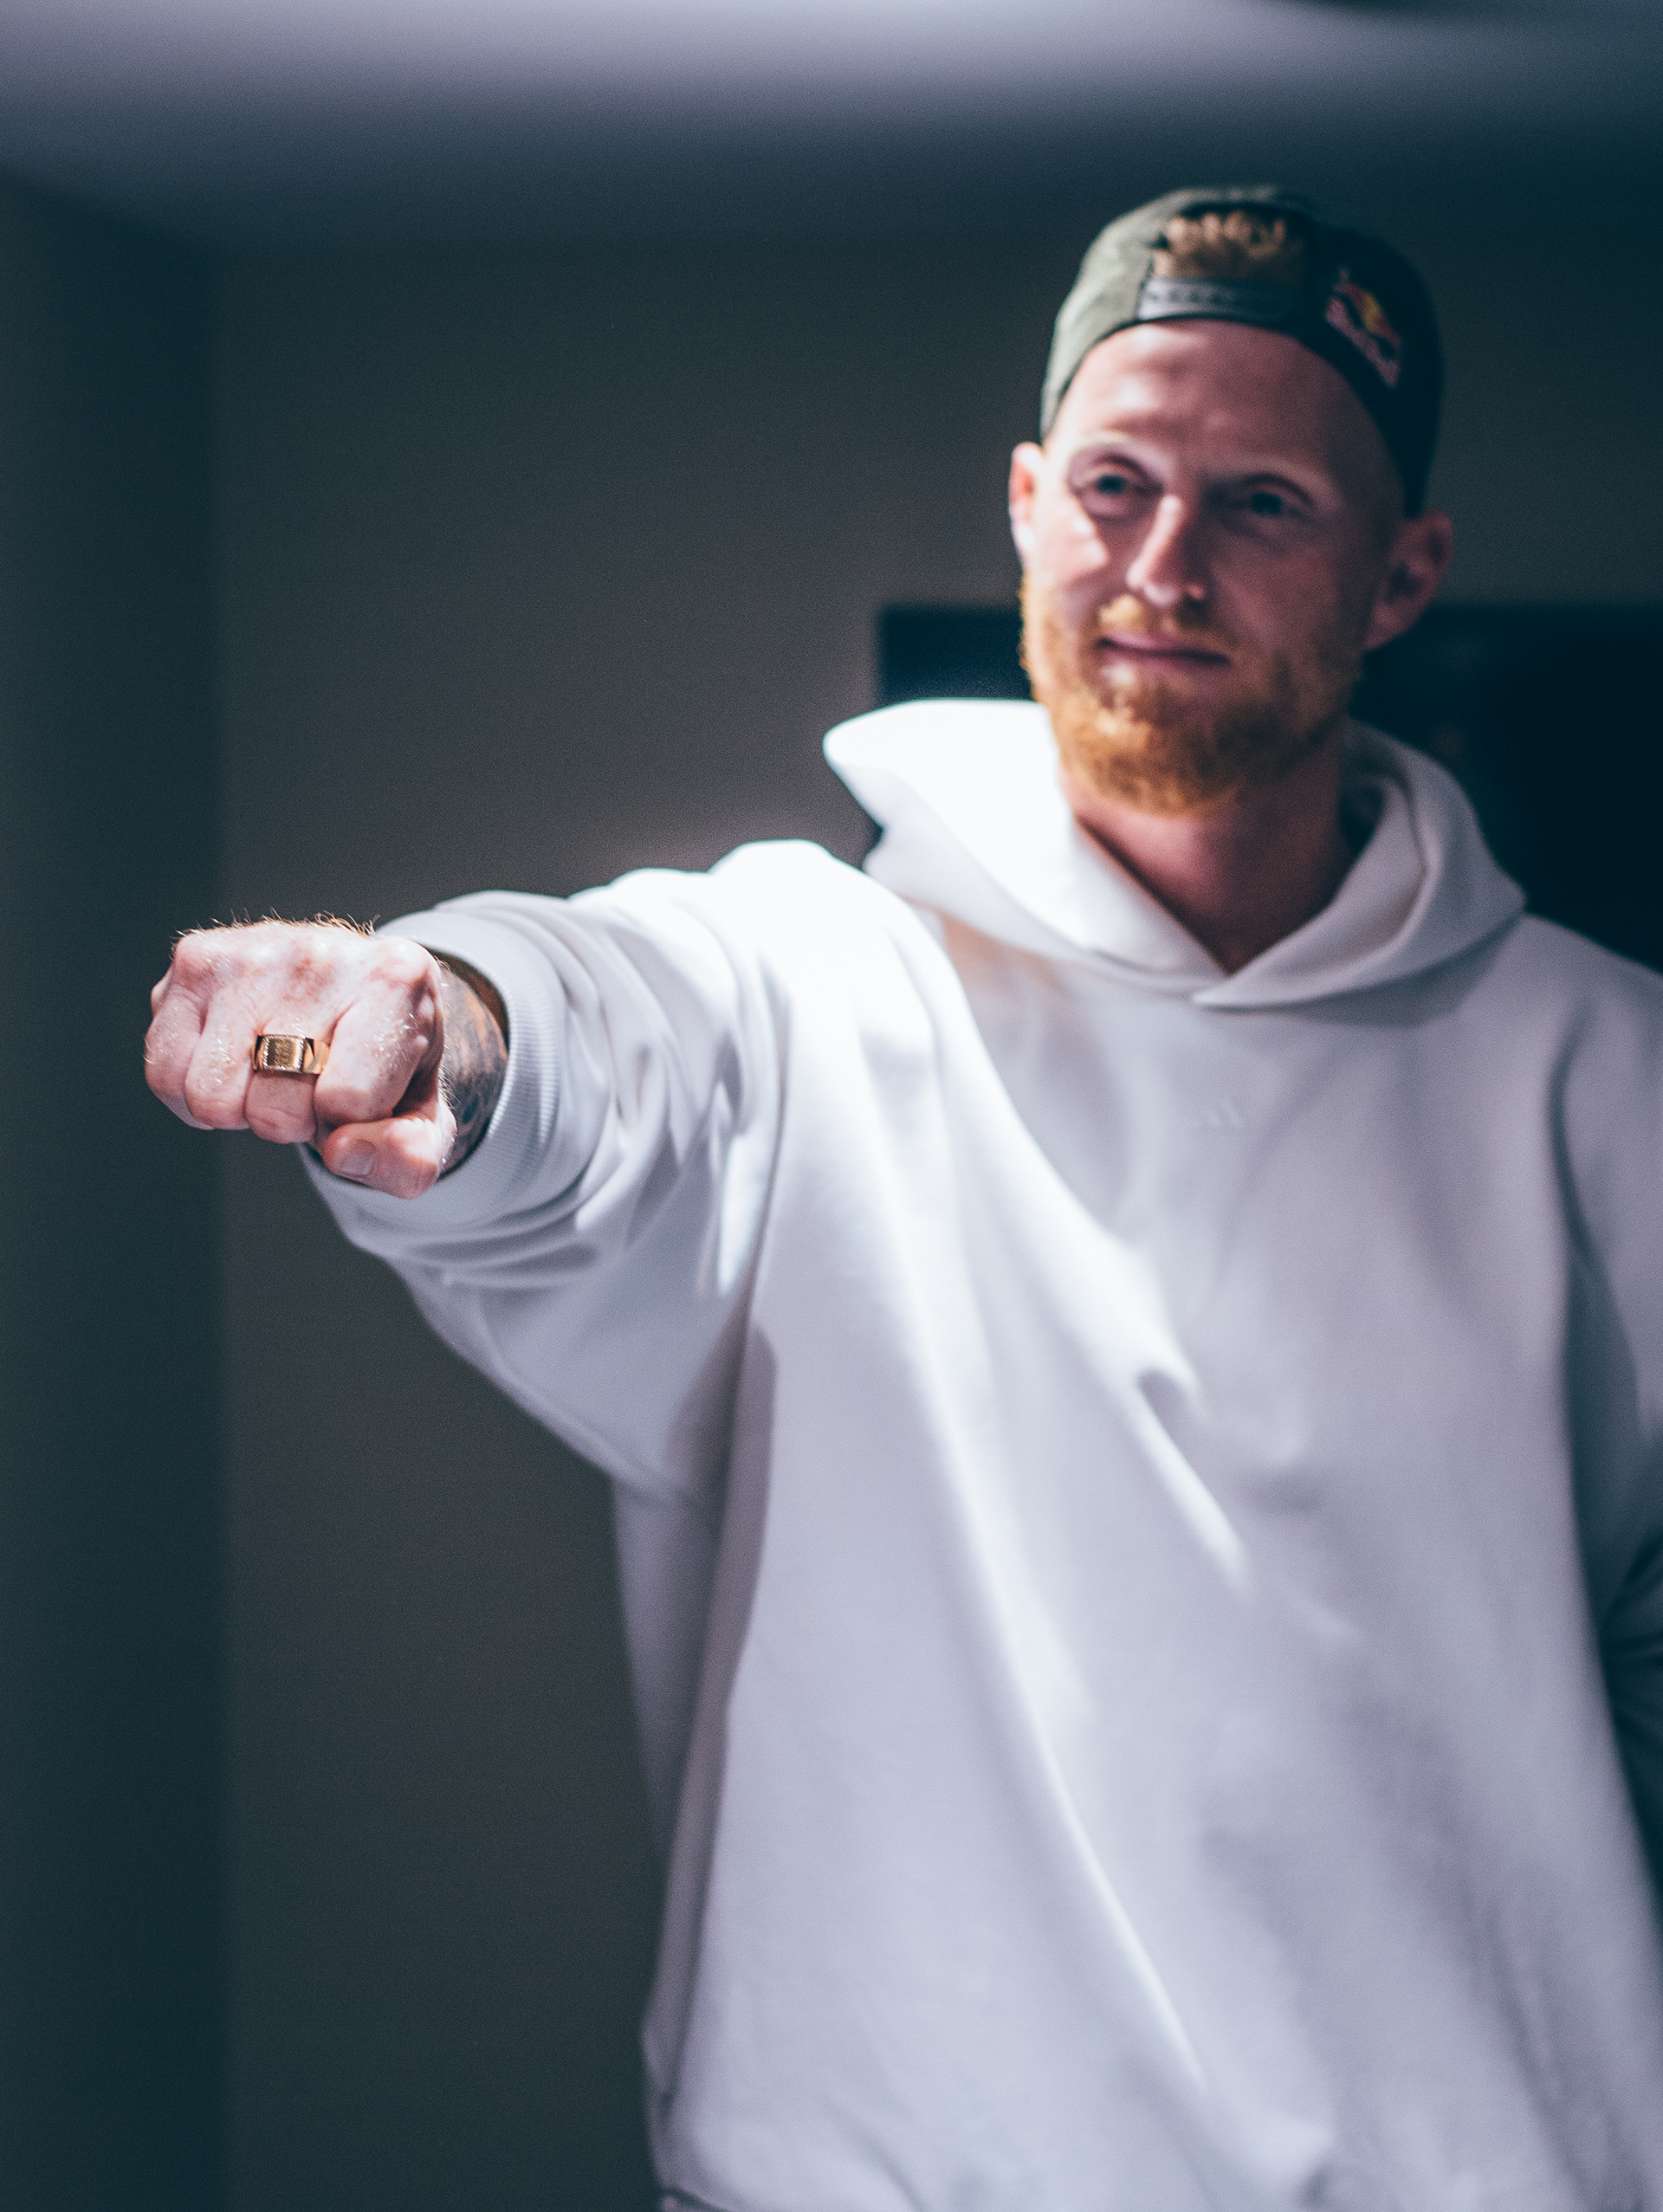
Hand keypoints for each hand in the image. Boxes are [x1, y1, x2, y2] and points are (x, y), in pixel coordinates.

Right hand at [145, 922, 454, 1197]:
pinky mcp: (195, 959)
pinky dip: (193, 1093)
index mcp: (397, 980)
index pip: (349, 1101)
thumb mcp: (423, 1120)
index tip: (363, 1097)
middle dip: (296, 1122)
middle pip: (275, 1110)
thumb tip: (345, 1153)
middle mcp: (323, 953)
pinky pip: (164, 1074)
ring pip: (211, 1097)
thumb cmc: (389, 1063)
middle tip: (316, 1084)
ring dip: (242, 1108)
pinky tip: (234, 1063)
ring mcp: (252, 951)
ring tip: (277, 1071)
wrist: (359, 991)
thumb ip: (409, 1158)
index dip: (349, 1128)